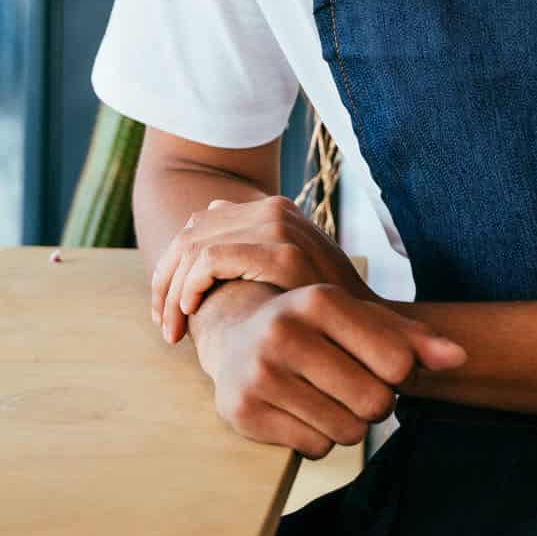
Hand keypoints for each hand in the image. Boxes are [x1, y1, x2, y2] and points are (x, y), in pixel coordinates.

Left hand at [151, 193, 373, 344]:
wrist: (374, 326)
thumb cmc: (323, 308)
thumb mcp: (286, 268)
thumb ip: (251, 239)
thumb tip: (211, 208)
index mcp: (272, 209)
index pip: (199, 225)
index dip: (172, 265)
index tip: (167, 309)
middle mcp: (275, 209)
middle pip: (190, 234)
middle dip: (165, 279)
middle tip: (162, 324)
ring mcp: (280, 226)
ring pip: (194, 247)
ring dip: (172, 289)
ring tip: (171, 327)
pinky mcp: (283, 252)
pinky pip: (211, 260)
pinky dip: (191, 286)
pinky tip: (190, 312)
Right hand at [203, 282, 467, 457]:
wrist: (235, 336)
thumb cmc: (314, 328)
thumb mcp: (360, 320)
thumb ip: (412, 338)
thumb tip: (459, 358)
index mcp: (319, 299)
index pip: (397, 363)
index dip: (399, 375)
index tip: (381, 366)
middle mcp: (284, 330)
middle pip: (374, 402)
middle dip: (374, 403)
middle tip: (351, 387)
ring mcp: (260, 372)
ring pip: (346, 431)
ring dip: (347, 425)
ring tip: (325, 398)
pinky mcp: (243, 411)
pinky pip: (314, 449)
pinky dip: (317, 440)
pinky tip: (299, 413)